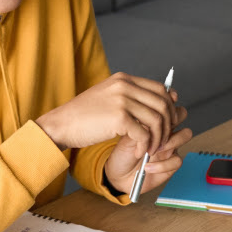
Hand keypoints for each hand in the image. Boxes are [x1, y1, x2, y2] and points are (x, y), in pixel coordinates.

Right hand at [35, 72, 179, 155]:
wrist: (62, 124)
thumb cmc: (84, 115)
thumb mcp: (108, 97)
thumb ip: (130, 96)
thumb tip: (158, 103)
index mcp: (124, 79)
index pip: (160, 89)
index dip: (168, 107)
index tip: (167, 123)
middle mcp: (125, 86)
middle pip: (163, 104)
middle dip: (167, 125)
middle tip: (163, 140)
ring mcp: (122, 100)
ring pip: (157, 120)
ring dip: (158, 139)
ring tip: (151, 150)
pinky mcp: (119, 118)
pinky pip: (144, 134)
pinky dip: (145, 146)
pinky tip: (140, 152)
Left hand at [103, 107, 192, 196]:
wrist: (118, 174)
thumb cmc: (122, 153)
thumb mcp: (126, 133)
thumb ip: (139, 121)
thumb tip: (148, 110)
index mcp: (155, 121)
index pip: (168, 104)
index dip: (167, 101)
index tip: (159, 103)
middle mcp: (165, 131)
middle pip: (181, 115)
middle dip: (171, 118)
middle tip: (155, 129)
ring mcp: (170, 146)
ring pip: (185, 134)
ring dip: (170, 140)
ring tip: (152, 149)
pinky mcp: (171, 164)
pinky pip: (177, 160)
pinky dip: (162, 164)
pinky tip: (147, 166)